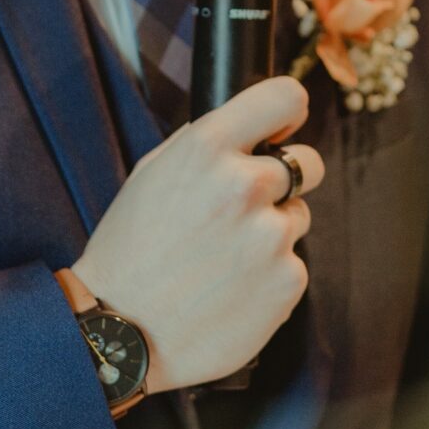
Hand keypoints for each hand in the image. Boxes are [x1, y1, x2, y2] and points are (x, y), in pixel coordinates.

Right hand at [70, 76, 323, 393]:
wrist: (121, 330)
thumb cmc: (130, 248)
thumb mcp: (152, 173)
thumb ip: (205, 145)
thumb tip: (253, 130)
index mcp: (206, 147)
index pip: (285, 98)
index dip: (288, 112)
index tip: (282, 128)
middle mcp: (244, 184)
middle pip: (308, 162)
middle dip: (283, 181)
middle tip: (244, 209)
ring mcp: (270, 235)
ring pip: (297, 217)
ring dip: (271, 232)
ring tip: (223, 259)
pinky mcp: (287, 281)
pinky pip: (293, 264)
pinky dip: (270, 275)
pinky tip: (230, 288)